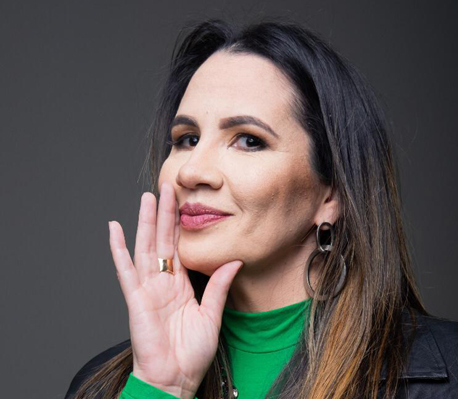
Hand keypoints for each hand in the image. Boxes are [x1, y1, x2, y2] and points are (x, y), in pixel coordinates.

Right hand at [108, 182, 242, 398]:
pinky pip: (125, 270)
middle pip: (163, 240)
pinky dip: (118, 249)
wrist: (176, 379)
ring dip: (146, 222)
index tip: (184, 202)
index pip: (180, 247)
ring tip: (147, 198)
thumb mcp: (212, 315)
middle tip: (167, 187)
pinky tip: (114, 229)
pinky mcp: (136, 299)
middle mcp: (163, 282)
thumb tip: (234, 261)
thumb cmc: (192, 353)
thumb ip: (219, 286)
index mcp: (180, 284)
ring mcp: (148, 288)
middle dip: (165, 213)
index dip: (181, 225)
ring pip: (145, 247)